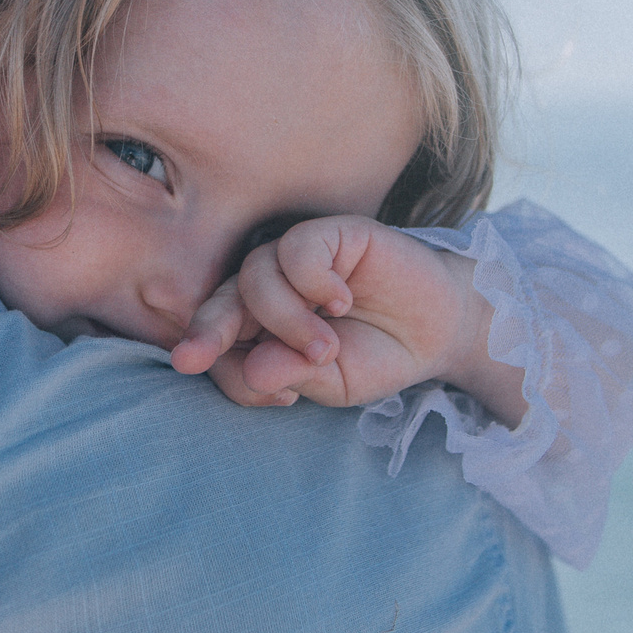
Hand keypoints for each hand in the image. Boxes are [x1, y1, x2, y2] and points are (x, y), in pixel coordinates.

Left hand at [170, 215, 498, 412]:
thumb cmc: (378, 355)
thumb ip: (290, 377)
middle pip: (218, 302)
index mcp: (256, 327)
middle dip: (206, 332)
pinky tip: (342, 301)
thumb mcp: (332, 383)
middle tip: (192, 360)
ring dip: (286, 321)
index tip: (270, 398)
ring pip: (255, 277)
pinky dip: (314, 282)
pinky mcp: (329, 233)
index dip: (220, 367)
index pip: (213, 340)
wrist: (440, 330)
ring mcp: (296, 258)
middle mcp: (267, 288)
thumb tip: (252, 373)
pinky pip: (297, 249)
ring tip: (326, 348)